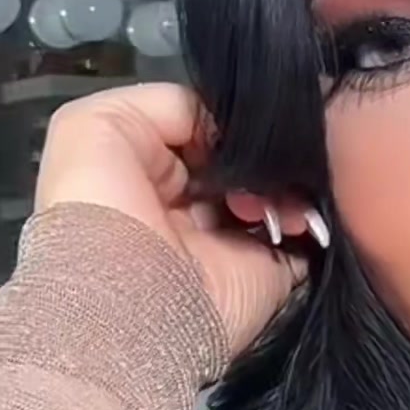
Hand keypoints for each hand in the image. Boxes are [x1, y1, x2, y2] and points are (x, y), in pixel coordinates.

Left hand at [34, 81, 324, 360]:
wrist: (130, 304)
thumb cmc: (102, 211)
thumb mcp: (96, 125)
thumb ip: (166, 104)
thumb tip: (229, 129)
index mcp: (146, 173)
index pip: (201, 130)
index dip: (222, 120)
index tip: (239, 121)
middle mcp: (189, 204)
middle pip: (244, 158)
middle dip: (260, 149)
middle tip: (268, 152)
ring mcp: (231, 239)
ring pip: (278, 189)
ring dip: (286, 179)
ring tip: (275, 188)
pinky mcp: (267, 270)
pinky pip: (306, 233)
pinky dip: (312, 216)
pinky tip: (297, 208)